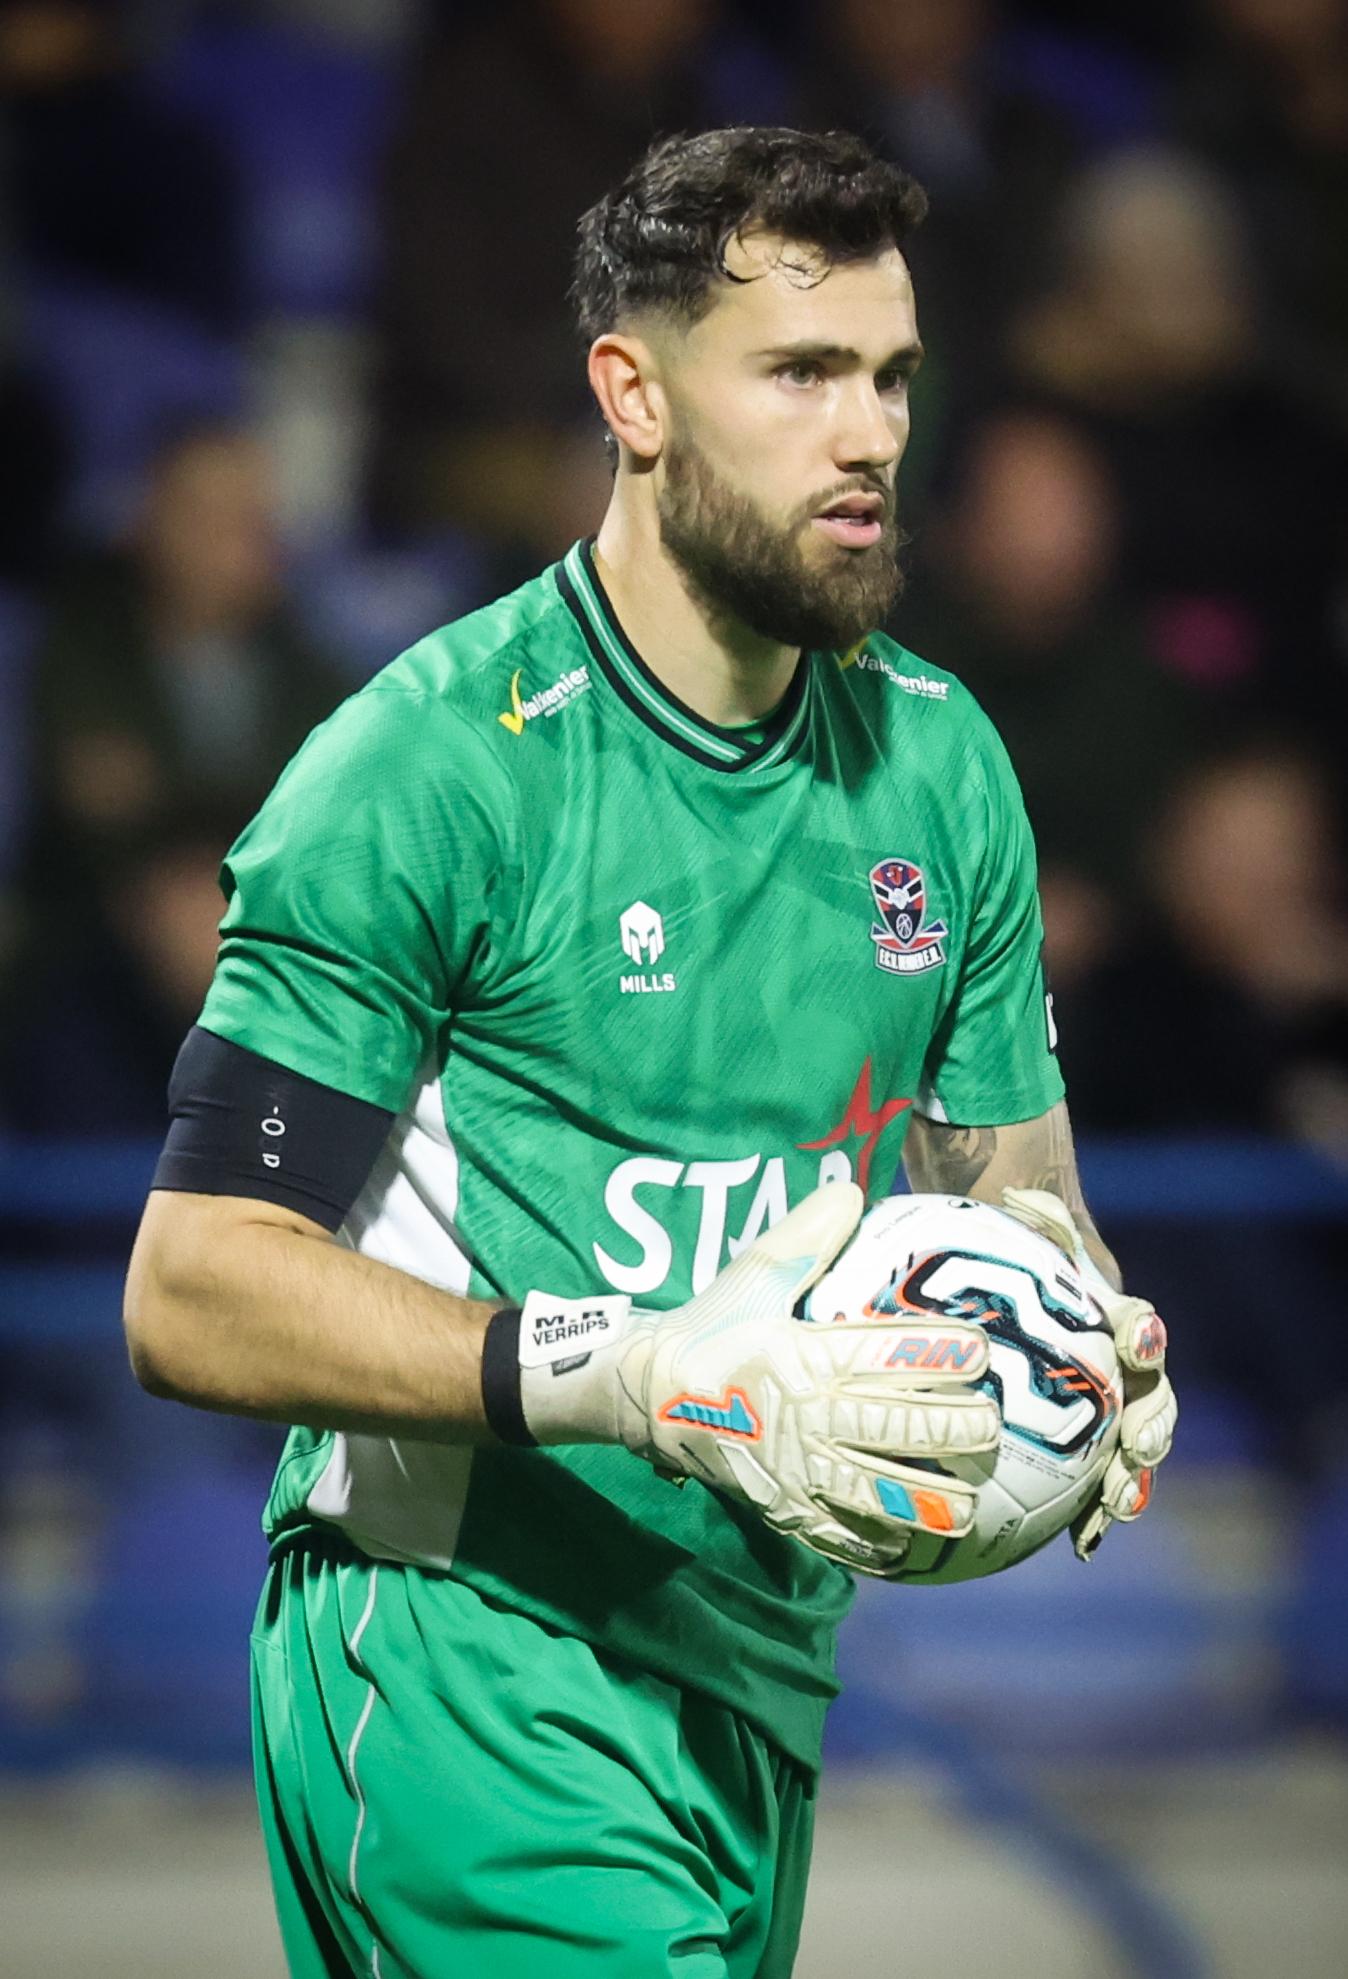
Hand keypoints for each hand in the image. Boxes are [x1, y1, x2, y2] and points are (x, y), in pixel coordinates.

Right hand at [508, 1184, 1000, 1577]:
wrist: (646, 1395)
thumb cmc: (710, 1329)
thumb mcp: (753, 1274)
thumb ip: (806, 1236)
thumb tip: (854, 1191)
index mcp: (807, 1353)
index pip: (885, 1352)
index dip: (938, 1353)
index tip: (982, 1353)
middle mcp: (809, 1412)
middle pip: (893, 1424)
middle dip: (950, 1428)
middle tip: (993, 1428)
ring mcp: (794, 1465)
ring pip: (872, 1488)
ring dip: (924, 1499)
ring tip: (970, 1507)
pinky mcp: (778, 1503)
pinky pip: (830, 1531)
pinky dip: (867, 1543)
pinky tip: (904, 1550)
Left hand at [1000, 1187, 1176, 1560]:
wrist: (1026, 1292)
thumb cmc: (1023, 1259)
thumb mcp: (1025, 1233)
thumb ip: (1031, 1217)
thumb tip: (1014, 1194)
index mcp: (1118, 1320)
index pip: (1139, 1326)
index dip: (1143, 1336)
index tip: (1136, 1344)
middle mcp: (1127, 1370)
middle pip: (1153, 1402)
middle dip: (1151, 1429)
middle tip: (1136, 1451)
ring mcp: (1113, 1411)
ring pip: (1135, 1451)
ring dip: (1133, 1481)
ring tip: (1116, 1509)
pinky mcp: (1092, 1448)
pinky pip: (1099, 1485)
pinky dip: (1097, 1513)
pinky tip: (1083, 1544)